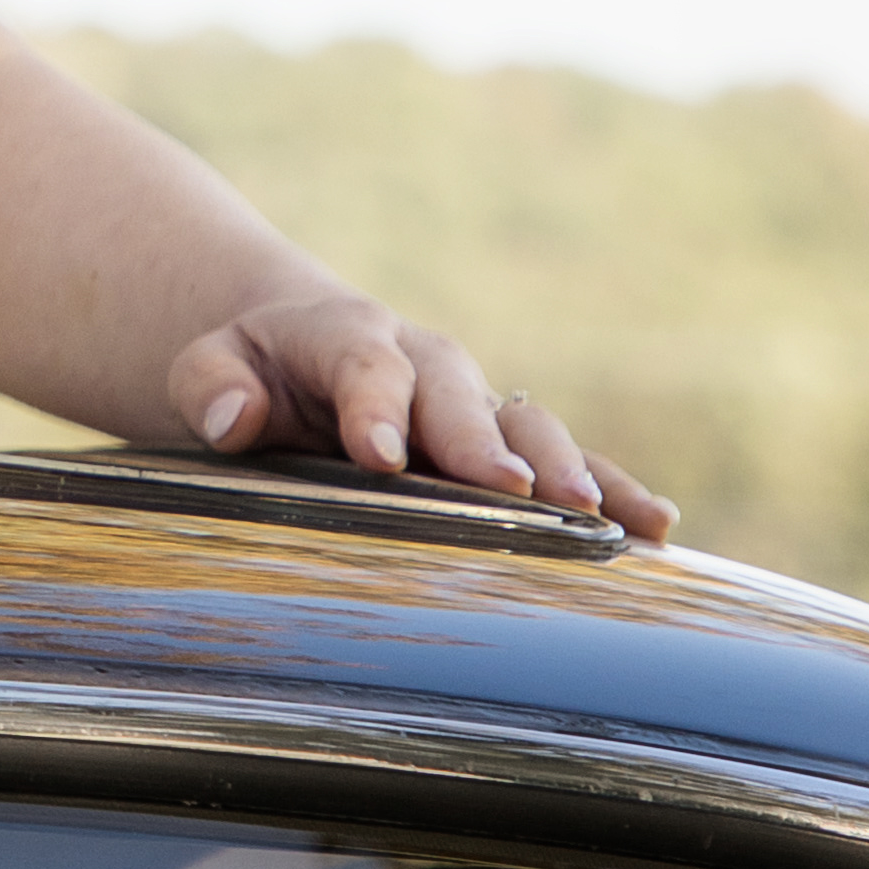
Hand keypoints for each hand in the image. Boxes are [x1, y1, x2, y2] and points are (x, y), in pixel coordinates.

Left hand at [168, 297, 674, 539]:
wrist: (303, 354)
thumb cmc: (253, 371)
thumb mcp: (212, 364)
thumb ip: (211, 381)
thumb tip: (229, 416)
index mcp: (348, 337)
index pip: (362, 365)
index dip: (374, 406)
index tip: (380, 457)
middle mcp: (427, 365)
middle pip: (458, 395)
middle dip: (482, 442)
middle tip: (508, 489)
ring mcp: (476, 405)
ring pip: (530, 425)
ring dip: (564, 467)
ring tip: (594, 516)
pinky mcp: (510, 448)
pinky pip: (574, 465)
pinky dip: (616, 491)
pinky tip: (656, 530)